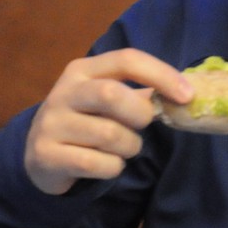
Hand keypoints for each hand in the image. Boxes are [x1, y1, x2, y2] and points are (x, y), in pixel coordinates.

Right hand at [24, 48, 193, 194]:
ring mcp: (51, 123)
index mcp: (83, 70)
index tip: (187, 95)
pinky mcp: (46, 155)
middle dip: (139, 115)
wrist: (39, 155)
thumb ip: (141, 94)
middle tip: (141, 126)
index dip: (161, 74)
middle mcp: (64, 92)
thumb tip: (186, 93)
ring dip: (129, 147)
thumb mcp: (107, 100)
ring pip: (110, 135)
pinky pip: (98, 164)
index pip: (126, 60)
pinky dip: (113, 168)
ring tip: (121, 148)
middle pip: (112, 94)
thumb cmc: (87, 121)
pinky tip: (105, 164)